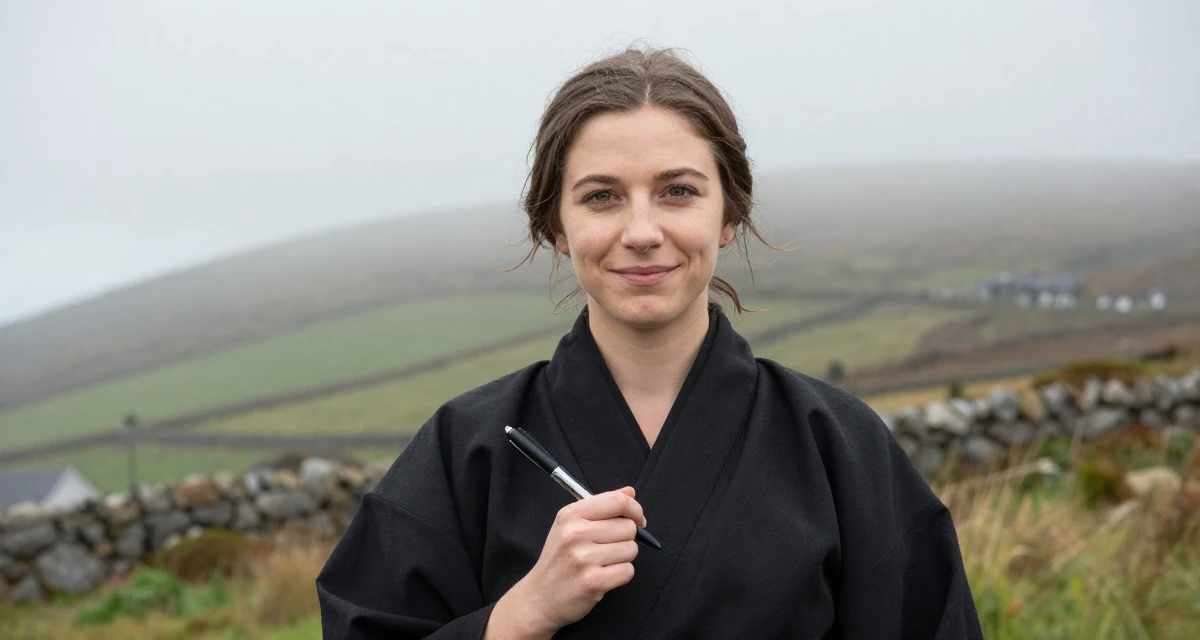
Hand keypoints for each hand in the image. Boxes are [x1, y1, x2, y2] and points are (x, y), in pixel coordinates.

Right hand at [487, 487, 645, 637]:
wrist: (539, 597)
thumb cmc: (559, 560)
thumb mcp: (570, 526)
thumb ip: (602, 506)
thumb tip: (630, 491)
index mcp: (570, 515)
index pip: (617, 501)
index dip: (635, 509)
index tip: (637, 519)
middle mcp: (575, 533)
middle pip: (628, 527)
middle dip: (625, 538)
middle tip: (606, 548)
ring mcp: (583, 558)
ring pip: (631, 549)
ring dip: (623, 558)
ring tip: (603, 563)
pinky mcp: (593, 581)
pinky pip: (628, 571)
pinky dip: (621, 575)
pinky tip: (604, 576)